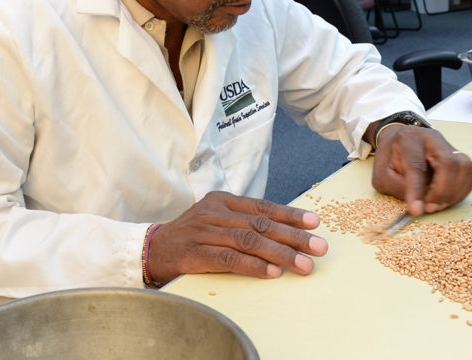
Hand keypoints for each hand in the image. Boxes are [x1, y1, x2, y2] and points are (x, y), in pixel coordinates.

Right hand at [146, 191, 327, 284]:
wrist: (152, 249)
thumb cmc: (191, 236)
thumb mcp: (216, 220)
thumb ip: (243, 222)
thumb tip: (284, 231)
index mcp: (222, 200)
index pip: (262, 207)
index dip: (290, 215)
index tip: (314, 223)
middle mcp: (214, 212)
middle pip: (260, 224)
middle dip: (293, 236)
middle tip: (318, 247)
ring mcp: (204, 231)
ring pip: (249, 241)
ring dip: (280, 253)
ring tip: (303, 264)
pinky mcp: (195, 253)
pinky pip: (229, 259)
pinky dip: (253, 265)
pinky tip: (272, 272)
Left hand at [371, 124, 471, 215]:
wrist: (399, 140)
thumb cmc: (390, 158)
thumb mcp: (381, 173)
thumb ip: (395, 186)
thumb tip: (418, 203)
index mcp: (409, 139)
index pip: (416, 166)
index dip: (417, 190)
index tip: (416, 210)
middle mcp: (432, 139)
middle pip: (449, 163)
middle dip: (442, 192)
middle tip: (430, 207)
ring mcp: (449, 146)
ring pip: (465, 167)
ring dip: (455, 193)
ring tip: (437, 204)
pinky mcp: (459, 156)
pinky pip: (471, 175)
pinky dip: (461, 191)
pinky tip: (447, 198)